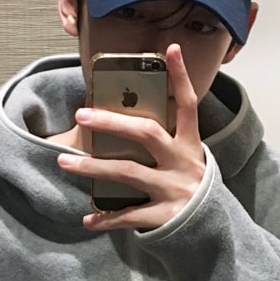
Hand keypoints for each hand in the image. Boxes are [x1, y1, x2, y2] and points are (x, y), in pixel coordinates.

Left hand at [56, 43, 204, 231]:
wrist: (215, 232)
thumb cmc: (192, 188)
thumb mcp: (188, 160)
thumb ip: (167, 141)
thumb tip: (126, 118)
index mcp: (190, 145)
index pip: (188, 104)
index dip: (181, 76)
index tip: (171, 48)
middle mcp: (183, 163)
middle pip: (147, 133)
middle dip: (112, 122)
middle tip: (82, 114)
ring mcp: (175, 190)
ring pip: (128, 173)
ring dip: (92, 167)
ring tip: (63, 162)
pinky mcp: (165, 216)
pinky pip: (129, 215)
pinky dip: (106, 218)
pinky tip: (87, 219)